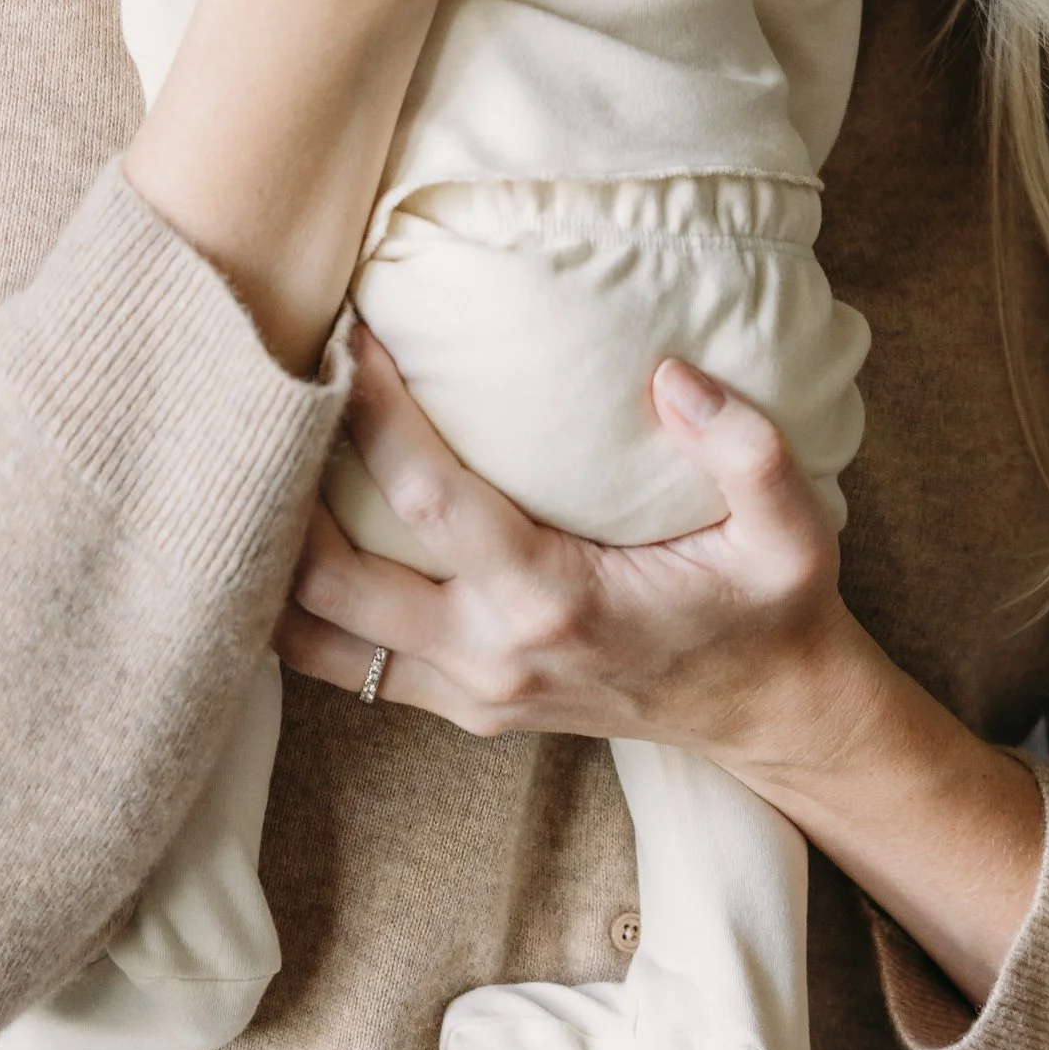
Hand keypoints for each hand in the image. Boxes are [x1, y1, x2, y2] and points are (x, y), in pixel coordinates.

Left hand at [281, 331, 869, 773]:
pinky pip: (343, 661)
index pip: (426, 497)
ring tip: (258, 456)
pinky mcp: (459, 707)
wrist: (769, 717)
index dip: (375, 411)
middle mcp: (491, 657)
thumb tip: (670, 374)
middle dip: (286, 482)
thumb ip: (746, 449)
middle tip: (276, 382)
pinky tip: (288, 529)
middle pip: (330, 576)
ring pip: (314, 634)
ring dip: (273, 553)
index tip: (349, 332)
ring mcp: (467, 693)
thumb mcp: (791, 531)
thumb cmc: (771, 610)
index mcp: (556, 602)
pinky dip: (298, 602)